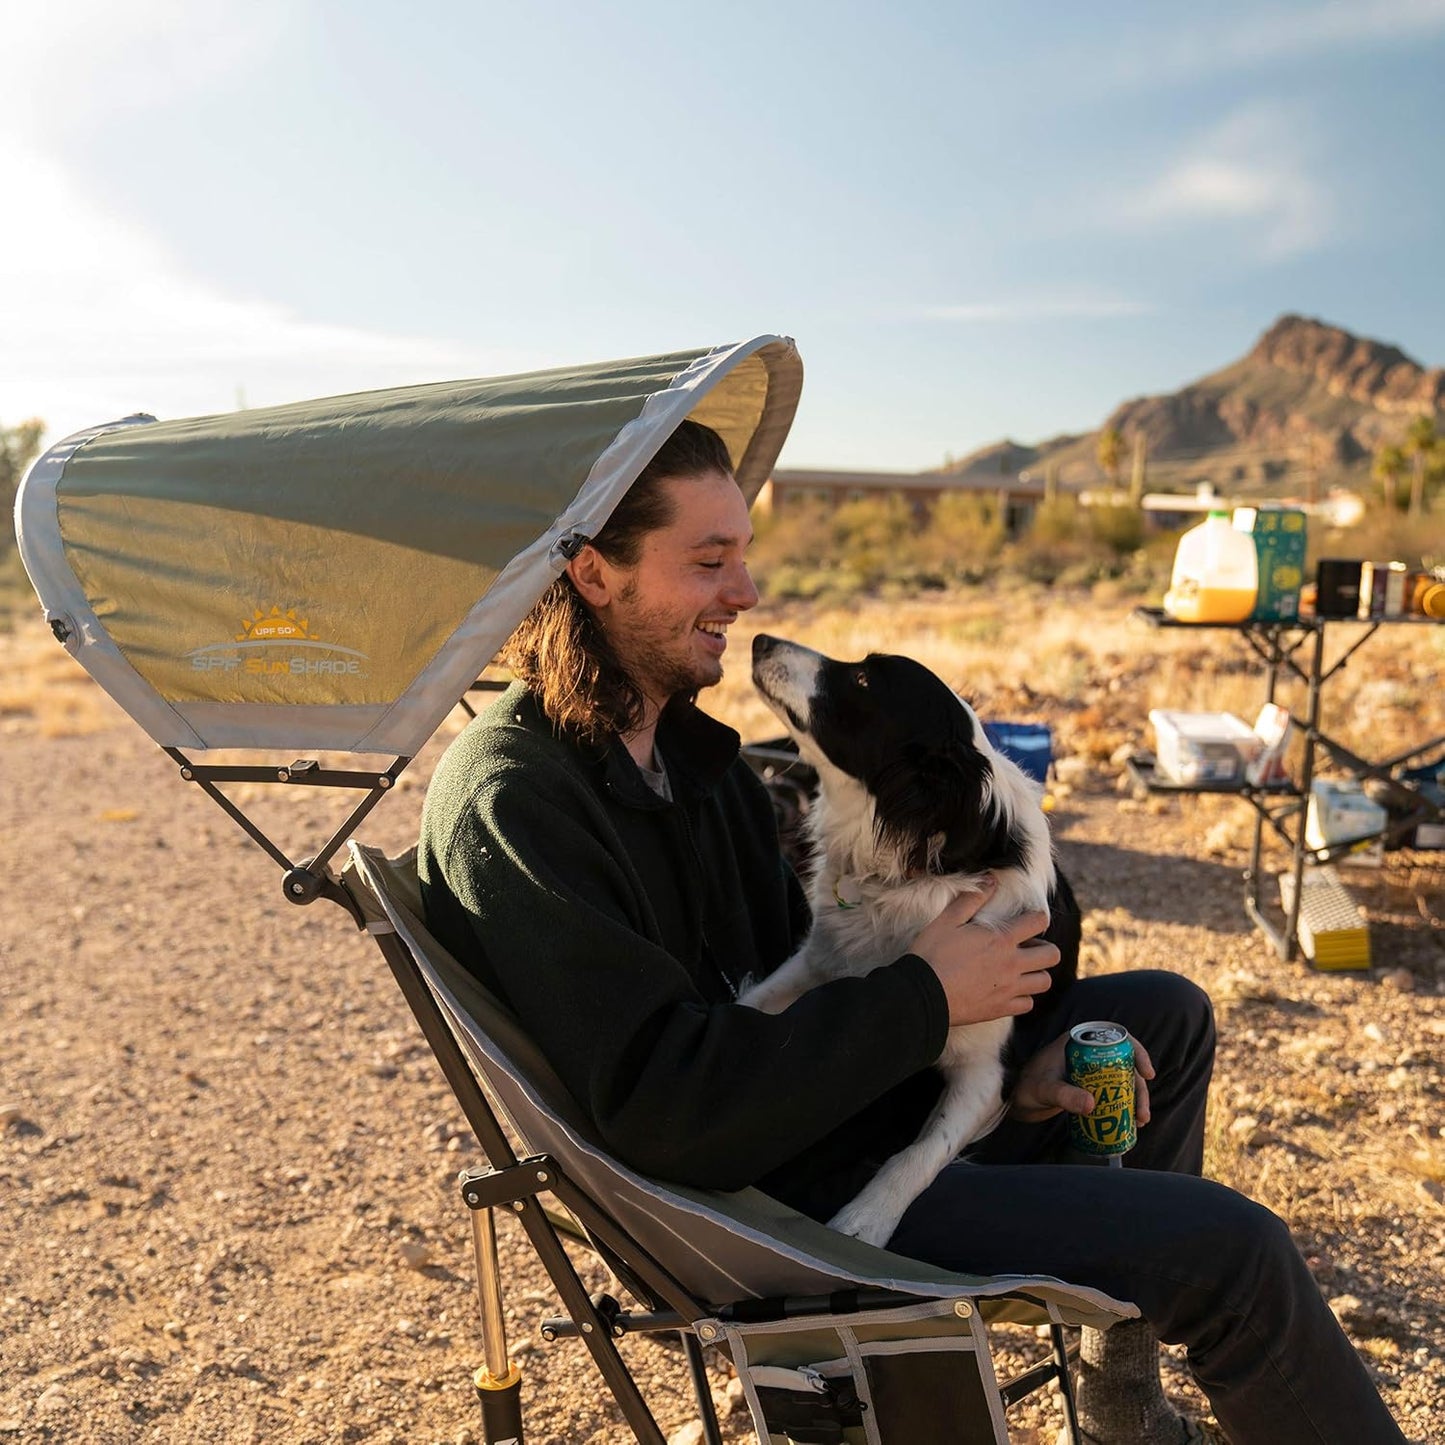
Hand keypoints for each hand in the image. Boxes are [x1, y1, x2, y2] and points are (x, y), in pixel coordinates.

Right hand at [908, 880, 1060, 1025]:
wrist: (923, 994)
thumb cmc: (932, 954)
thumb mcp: (947, 920)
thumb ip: (972, 899)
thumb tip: (991, 879)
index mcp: (1002, 939)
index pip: (1038, 922)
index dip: (1038, 917)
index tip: (1029, 919)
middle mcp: (1012, 964)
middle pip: (1052, 955)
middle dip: (1045, 948)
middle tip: (1028, 947)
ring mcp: (1009, 988)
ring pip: (1044, 982)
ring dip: (1037, 974)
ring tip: (1022, 970)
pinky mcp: (1001, 1009)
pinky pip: (1028, 1004)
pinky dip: (1023, 997)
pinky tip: (1010, 991)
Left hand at [1009, 1031, 1155, 1124]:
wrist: (1015, 1100)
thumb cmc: (1026, 1087)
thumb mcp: (1045, 1090)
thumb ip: (1064, 1095)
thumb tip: (1092, 1105)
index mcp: (1078, 1041)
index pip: (1115, 1039)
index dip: (1137, 1052)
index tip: (1147, 1073)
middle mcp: (1087, 1053)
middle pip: (1124, 1064)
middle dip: (1138, 1087)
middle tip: (1142, 1112)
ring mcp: (1089, 1070)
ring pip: (1122, 1080)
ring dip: (1134, 1098)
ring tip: (1139, 1121)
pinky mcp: (1089, 1086)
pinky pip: (1113, 1092)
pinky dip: (1124, 1104)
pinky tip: (1130, 1121)